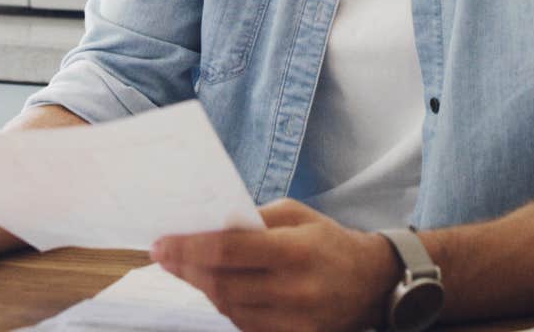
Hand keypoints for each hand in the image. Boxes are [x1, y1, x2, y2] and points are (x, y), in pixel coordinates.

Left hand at [151, 199, 404, 331]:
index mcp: (295, 251)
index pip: (228, 250)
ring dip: (202, 287)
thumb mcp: (295, 214)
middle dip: (185, 269)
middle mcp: (295, 291)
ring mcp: (295, 321)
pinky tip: (217, 288)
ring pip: (228, 308)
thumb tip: (207, 227)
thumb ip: (252, 219)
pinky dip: (226, 305)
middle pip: (221, 284)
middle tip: (163, 256)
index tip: (160, 244)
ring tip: (186, 268)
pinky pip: (244, 324)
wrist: (373, 282)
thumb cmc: (327, 240)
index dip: (188, 248)